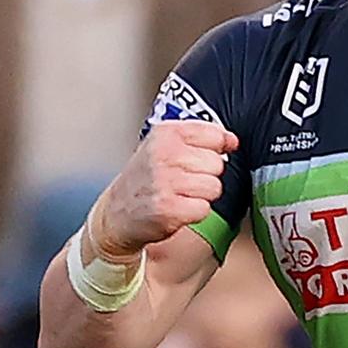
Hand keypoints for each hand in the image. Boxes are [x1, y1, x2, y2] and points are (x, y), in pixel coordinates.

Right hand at [90, 121, 238, 257]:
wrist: (116, 213)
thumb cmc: (144, 179)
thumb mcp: (165, 145)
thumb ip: (201, 137)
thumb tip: (232, 141)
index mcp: (166, 134)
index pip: (214, 135)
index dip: (215, 149)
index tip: (200, 157)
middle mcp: (164, 154)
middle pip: (217, 164)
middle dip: (206, 176)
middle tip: (183, 181)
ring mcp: (165, 181)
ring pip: (214, 187)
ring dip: (201, 196)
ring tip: (180, 194)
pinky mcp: (168, 208)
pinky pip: (204, 209)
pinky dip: (194, 212)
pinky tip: (177, 208)